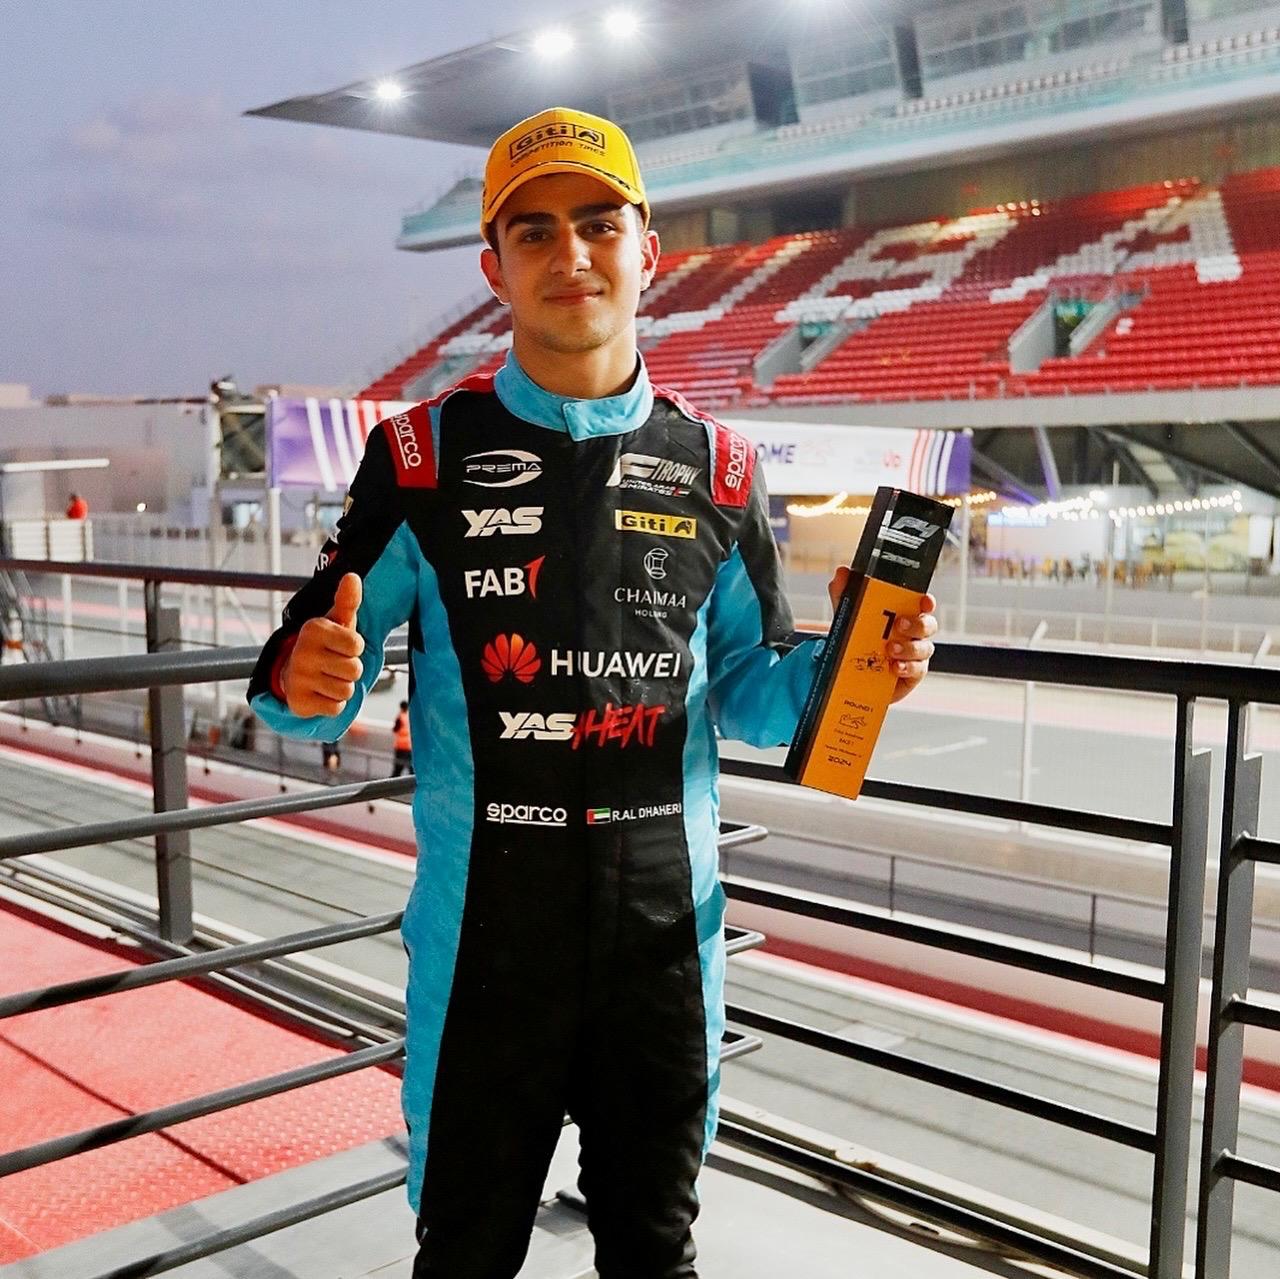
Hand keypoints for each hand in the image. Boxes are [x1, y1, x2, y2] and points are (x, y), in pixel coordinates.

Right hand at [280, 573, 365, 716]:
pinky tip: (321, 693)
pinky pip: (336, 708)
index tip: (341, 645)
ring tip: (328, 678)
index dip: (354, 648)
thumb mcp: (338, 621)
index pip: (357, 646)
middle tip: (334, 664)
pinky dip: (334, 704)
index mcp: (313, 629)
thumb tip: (352, 576)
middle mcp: (302, 652)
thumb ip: (348, 600)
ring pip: (346, 690)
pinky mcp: (298, 702)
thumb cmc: (327, 644)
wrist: (295, 673)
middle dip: (350, 670)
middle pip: (354, 670)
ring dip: (343, 687)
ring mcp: (297, 678)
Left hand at [827, 569, 936, 704]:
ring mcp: (915, 655)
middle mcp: (914, 634)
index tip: (924, 600)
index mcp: (904, 615)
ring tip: (891, 649)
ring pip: (924, 648)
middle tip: (899, 625)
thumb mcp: (848, 617)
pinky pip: (917, 670)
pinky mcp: (912, 674)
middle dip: (917, 624)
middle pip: (928, 625)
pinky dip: (907, 668)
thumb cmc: (859, 641)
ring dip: (909, 647)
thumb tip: (842, 573)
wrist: (853, 673)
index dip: (927, 601)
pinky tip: (894, 667)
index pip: (922, 604)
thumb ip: (844, 595)